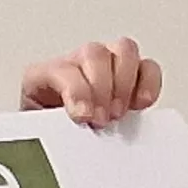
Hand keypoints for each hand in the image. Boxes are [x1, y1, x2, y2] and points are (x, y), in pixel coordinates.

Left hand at [19, 37, 164, 128]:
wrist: (53, 135)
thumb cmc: (45, 131)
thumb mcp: (38, 131)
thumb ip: (47, 129)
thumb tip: (59, 137)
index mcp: (43, 74)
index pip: (61, 70)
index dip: (76, 92)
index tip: (83, 117)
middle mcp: (76, 62)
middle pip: (94, 54)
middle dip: (101, 89)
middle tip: (101, 118)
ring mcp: (106, 63)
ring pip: (123, 50)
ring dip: (124, 83)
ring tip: (119, 113)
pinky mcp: (131, 74)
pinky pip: (148, 66)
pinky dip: (149, 84)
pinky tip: (140, 105)